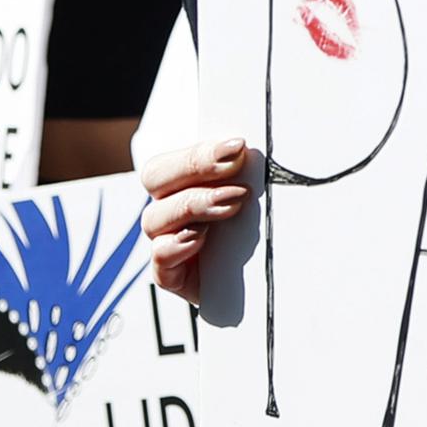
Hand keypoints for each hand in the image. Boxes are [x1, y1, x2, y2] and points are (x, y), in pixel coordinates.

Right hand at [142, 136, 250, 303]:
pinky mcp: (174, 276)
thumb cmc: (266, 227)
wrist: (271, 280)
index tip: (237, 146)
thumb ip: (250, 171)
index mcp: (186, 182)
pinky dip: (174, 247)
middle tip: (233, 168)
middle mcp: (172, 208)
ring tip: (230, 205)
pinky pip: (159, 261)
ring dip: (192, 205)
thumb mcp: (260, 194)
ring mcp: (169, 241)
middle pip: (156, 179)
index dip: (199, 152)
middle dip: (195, 168)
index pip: (172, 159)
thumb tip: (252, 151)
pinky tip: (197, 238)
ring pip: (155, 218)